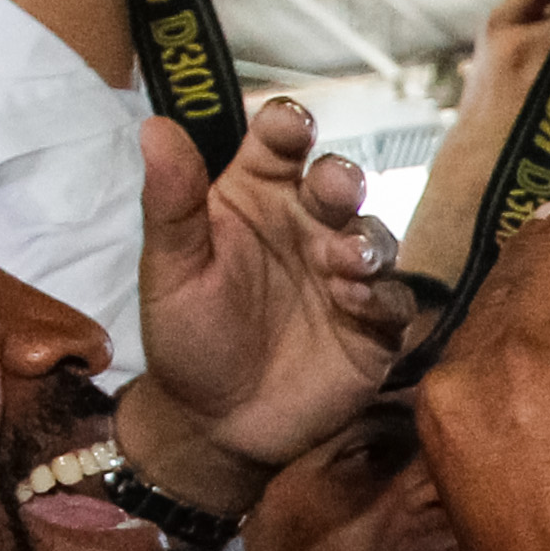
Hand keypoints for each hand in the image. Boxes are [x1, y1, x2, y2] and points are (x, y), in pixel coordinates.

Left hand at [130, 98, 411, 495]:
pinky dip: (383, 297)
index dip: (287, 125)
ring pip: (374, 237)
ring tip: (346, 260)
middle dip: (341, 179)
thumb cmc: (188, 336)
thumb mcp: (170, 269)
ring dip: (366, 241)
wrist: (212, 425)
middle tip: (334, 189)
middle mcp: (307, 226)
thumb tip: (156, 128)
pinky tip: (355, 302)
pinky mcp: (373, 326)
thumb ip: (171, 201)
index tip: (288, 127)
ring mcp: (345, 274)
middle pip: (337, 182)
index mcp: (256, 196)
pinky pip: (394, 301)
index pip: (279, 142)